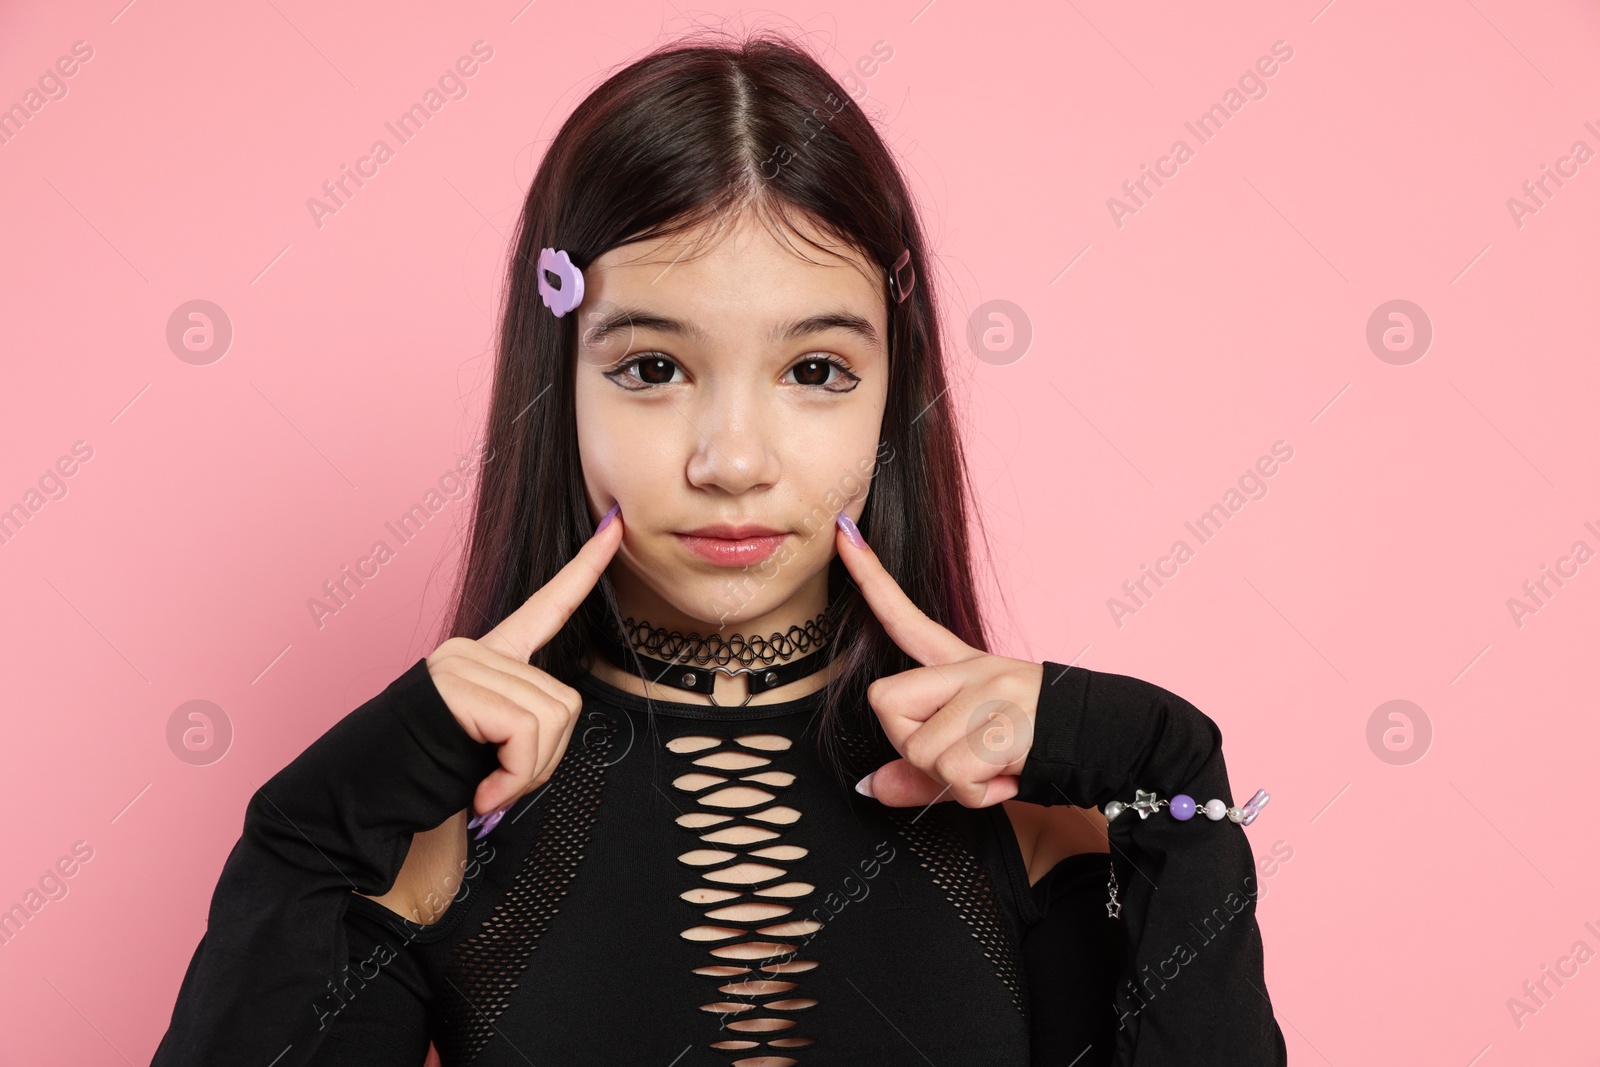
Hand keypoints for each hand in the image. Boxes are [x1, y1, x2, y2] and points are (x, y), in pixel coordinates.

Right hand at [426, 505, 622, 823]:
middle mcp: (475, 651)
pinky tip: (483, 796)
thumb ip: (526, 720)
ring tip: (488, 789)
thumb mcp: (489, 743)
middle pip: (564, 702)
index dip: (585, 569)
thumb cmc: (427, 780)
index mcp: (488, 658)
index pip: (546, 606)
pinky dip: (516, 777)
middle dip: (542, 760)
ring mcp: (462, 663)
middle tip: (500, 785)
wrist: (363, 804)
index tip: (613, 526)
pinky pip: (526, 734)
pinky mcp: (456, 686)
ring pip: (552, 719)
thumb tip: (555, 725)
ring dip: (528, 773)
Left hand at [834, 514, 1044, 808]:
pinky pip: (956, 774)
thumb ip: (919, 773)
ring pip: (921, 750)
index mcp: (962, 664)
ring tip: (993, 769)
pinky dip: (977, 794)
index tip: (842, 532)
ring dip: (951, 780)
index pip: (905, 618)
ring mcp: (991, 688)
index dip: (870, 578)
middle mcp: (973, 668)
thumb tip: (873, 787)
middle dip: (911, 747)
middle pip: (886, 703)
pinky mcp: (1008, 718)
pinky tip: (1005, 778)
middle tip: (958, 757)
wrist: (1111, 741)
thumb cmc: (1036, 745)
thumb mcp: (972, 755)